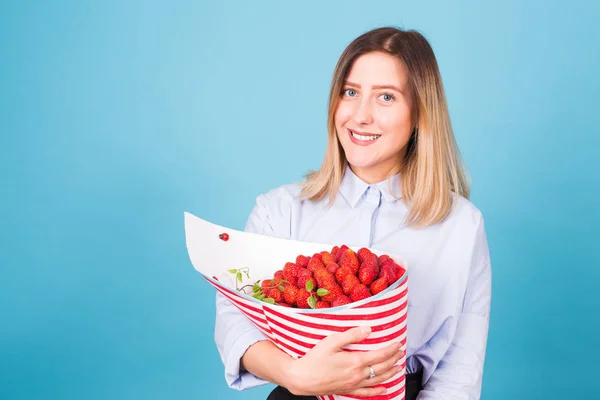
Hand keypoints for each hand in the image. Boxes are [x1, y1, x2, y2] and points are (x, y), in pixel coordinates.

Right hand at [285, 326, 404, 396]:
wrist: (302, 378)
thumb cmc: (315, 358)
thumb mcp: (331, 341)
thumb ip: (351, 335)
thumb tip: (368, 329)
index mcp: (355, 361)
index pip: (380, 355)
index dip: (390, 349)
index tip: (398, 344)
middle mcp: (358, 375)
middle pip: (381, 367)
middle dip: (393, 359)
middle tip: (401, 353)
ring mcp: (353, 384)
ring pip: (378, 380)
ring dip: (390, 373)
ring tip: (398, 368)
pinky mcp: (347, 390)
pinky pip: (367, 392)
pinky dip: (378, 391)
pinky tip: (385, 389)